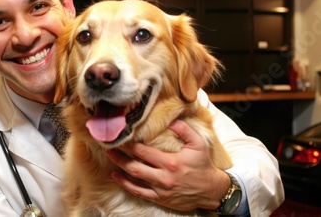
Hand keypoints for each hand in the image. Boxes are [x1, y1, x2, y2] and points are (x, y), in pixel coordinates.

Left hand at [106, 119, 229, 211]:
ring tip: (111, 159)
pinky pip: (139, 192)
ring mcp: (161, 190)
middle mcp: (164, 177)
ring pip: (135, 179)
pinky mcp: (160, 199)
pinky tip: (118, 177)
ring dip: (120, 169)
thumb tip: (171, 121)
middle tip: (109, 148)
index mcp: (171, 162)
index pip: (144, 152)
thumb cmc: (203, 165)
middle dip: (120, 157)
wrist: (211, 190)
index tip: (122, 138)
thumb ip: (184, 130)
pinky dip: (126, 184)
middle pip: (135, 166)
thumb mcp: (199, 144)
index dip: (131, 145)